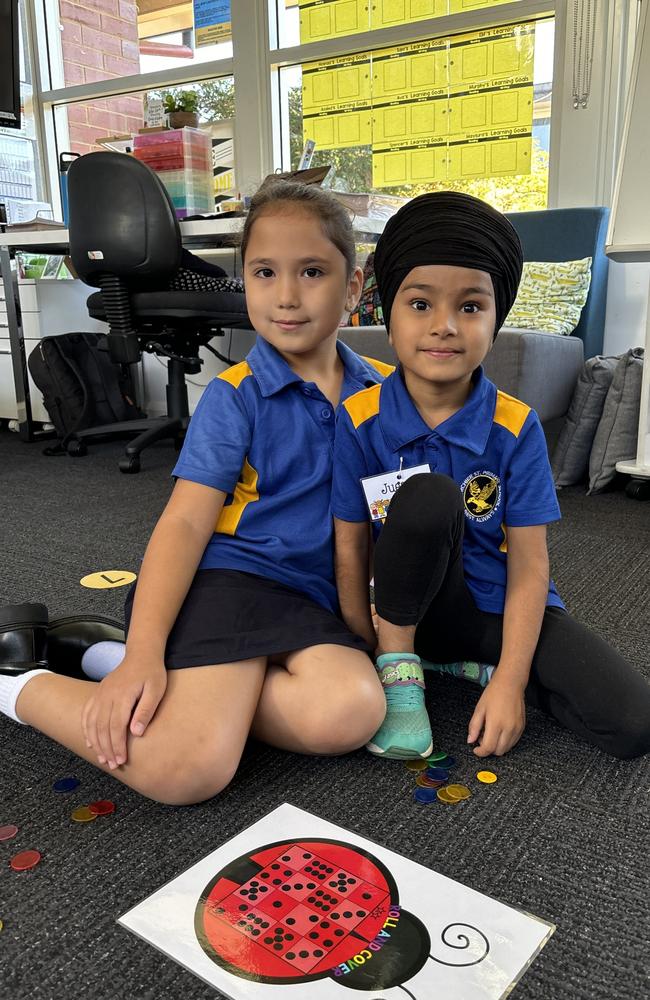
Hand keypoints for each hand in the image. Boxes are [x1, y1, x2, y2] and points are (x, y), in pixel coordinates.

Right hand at [81, 654, 167, 769]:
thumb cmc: (151, 673)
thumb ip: (145, 711)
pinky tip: (90, 741)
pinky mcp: (98, 693)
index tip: (121, 760)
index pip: (116, 727)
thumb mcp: (156, 691)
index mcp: (122, 696)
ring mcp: (101, 694)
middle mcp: (107, 695)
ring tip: (102, 758)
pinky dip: (86, 729)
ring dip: (96, 743)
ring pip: (92, 723)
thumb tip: (136, 733)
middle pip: (102, 728)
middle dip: (107, 749)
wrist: (141, 654)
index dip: (117, 746)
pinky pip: (87, 713)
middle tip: (113, 764)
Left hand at [467, 671, 525, 757]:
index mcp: (496, 724)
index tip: (476, 750)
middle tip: (482, 738)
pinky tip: (500, 731)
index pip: (488, 748)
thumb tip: (470, 740)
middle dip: (488, 749)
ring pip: (507, 748)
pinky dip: (505, 742)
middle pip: (498, 751)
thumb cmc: (493, 694)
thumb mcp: (479, 709)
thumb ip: (474, 727)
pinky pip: (514, 742)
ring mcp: (517, 729)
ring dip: (497, 746)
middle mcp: (508, 729)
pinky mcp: (522, 727)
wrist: (510, 684)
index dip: (481, 752)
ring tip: (491, 733)